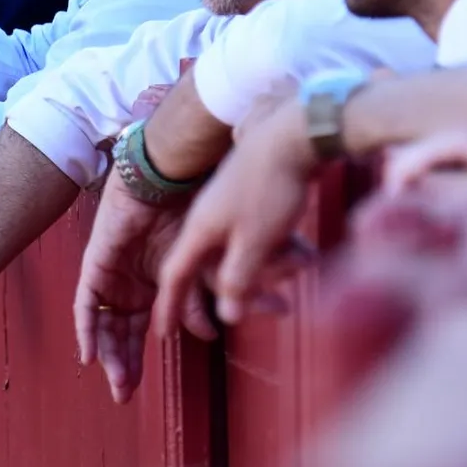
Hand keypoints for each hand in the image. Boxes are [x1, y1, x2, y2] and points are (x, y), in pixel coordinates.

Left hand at [73, 186, 214, 403]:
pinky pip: (85, 305)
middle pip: (119, 334)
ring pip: (102, 326)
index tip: (141, 390)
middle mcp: (126, 286)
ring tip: (115, 383)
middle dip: (122, 366)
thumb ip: (196, 302)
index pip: (140, 333)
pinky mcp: (95, 267)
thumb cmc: (184, 218)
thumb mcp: (194, 271)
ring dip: (107, 355)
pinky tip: (89, 355)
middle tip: (124, 397)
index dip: (139, 361)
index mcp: (149, 288)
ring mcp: (108, 277)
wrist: (165, 185)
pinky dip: (86, 330)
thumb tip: (210, 336)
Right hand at [154, 100, 317, 329]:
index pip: (174, 277)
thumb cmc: (270, 187)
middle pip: (211, 272)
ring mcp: (226, 211)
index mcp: (198, 232)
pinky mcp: (247, 202)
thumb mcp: (255, 242)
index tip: (163, 332)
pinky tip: (302, 251)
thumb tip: (228, 316)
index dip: (169, 306)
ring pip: (238, 256)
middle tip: (268, 312)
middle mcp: (206, 223)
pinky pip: (254, 239)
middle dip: (236, 294)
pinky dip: (276, 251)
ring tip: (300, 267)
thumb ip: (238, 280)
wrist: (291, 134)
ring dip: (270, 269)